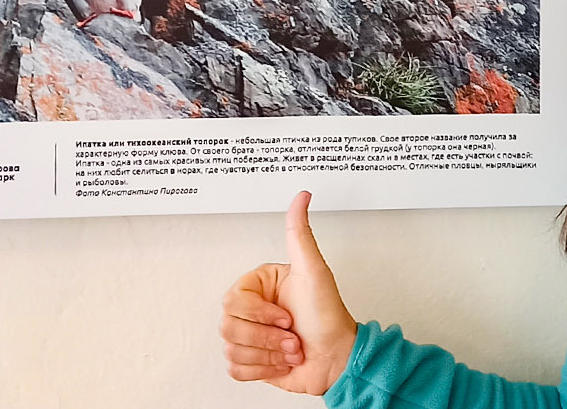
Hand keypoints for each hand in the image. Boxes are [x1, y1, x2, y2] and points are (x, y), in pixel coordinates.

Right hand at [219, 190, 359, 393]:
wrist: (337, 359)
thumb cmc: (329, 317)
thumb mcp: (314, 271)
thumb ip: (300, 233)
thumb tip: (302, 196)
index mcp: (260, 286)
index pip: (233, 301)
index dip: (260, 314)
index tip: (286, 315)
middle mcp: (253, 309)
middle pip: (229, 326)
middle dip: (267, 338)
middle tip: (292, 334)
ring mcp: (251, 336)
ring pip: (232, 348)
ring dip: (268, 355)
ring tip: (291, 348)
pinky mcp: (252, 360)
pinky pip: (235, 369)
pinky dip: (262, 370)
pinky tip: (281, 362)